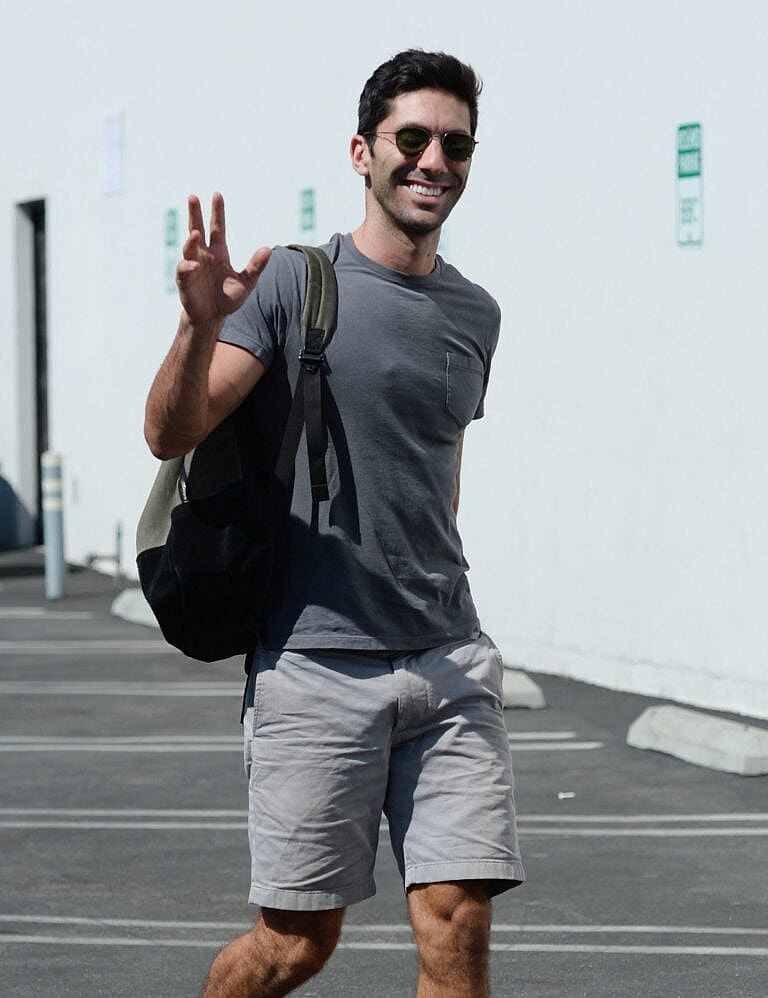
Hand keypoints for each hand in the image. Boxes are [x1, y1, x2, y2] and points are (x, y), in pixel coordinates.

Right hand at [176, 192, 270, 326]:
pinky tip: (193, 266)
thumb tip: (268, 249)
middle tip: (193, 197)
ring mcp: (192, 266)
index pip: (217, 227)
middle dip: (194, 213)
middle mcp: (204, 255)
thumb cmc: (227, 299)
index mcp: (219, 253)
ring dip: (191, 240)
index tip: (217, 194)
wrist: (212, 318)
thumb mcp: (247, 283)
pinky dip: (187, 267)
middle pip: (197, 229)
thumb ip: (256, 267)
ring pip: (189, 248)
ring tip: (195, 234)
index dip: (217, 212)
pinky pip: (183, 271)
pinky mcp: (184, 281)